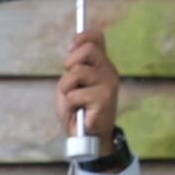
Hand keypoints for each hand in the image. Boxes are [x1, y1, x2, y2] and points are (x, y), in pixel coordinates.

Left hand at [55, 30, 120, 144]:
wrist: (87, 137)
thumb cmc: (78, 110)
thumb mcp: (71, 85)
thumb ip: (73, 68)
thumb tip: (72, 49)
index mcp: (101, 65)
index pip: (97, 38)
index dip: (81, 37)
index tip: (69, 48)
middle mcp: (108, 71)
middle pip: (87, 49)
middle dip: (69, 63)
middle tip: (70, 81)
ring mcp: (108, 83)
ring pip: (76, 72)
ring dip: (66, 88)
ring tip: (72, 100)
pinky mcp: (104, 98)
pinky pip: (74, 94)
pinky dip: (70, 105)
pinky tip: (79, 111)